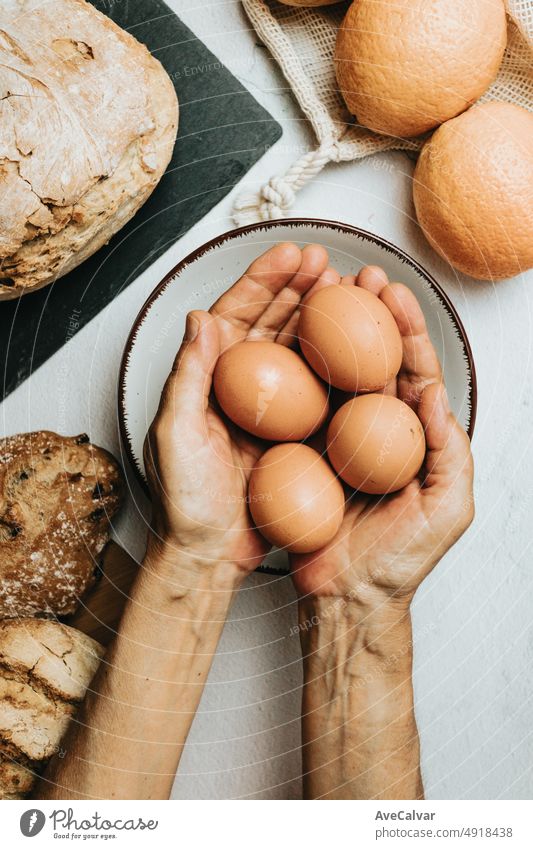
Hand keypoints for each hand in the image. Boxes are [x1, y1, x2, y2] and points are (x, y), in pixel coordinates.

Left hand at [144, 242, 339, 583]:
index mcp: (208, 378)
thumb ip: (188, 375)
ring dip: (322, 319)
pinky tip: (359, 349)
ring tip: (350, 289)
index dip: (263, 280)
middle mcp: (240, 387)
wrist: (209, 553)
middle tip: (329, 262)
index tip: (291, 252)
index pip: (236, 315)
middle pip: (273, 325)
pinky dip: (338, 368)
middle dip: (300, 289)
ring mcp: (270, 410)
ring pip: (300, 352)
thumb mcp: (176, 434)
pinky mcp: (293, 435)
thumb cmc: (185, 500)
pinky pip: (320, 393)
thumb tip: (199, 316)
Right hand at [291, 266, 473, 611]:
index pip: (413, 371)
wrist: (347, 598)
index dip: (406, 329)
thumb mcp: (446, 509)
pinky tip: (285, 343)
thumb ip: (450, 452)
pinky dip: (294, 372)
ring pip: (335, 375)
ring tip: (323, 292)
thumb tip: (436, 396)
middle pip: (373, 361)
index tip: (393, 292)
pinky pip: (300, 407)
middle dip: (369, 314)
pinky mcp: (305, 453)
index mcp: (415, 437)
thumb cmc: (400, 560)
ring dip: (330, 331)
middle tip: (359, 275)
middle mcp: (377, 431)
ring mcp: (339, 439)